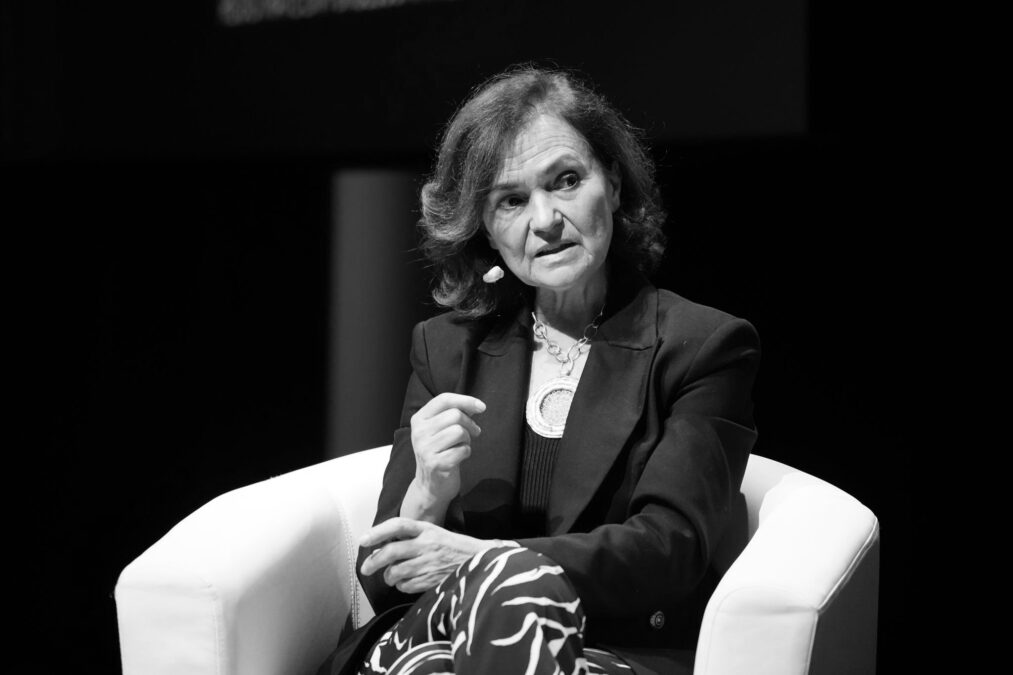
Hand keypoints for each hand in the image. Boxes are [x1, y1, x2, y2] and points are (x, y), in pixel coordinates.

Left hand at [359, 517, 489, 593]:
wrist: (478, 560)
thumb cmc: (451, 546)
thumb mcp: (433, 533)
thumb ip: (410, 538)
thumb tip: (379, 548)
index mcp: (426, 529)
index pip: (398, 526)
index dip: (378, 532)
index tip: (363, 540)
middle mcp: (427, 544)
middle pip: (392, 552)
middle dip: (373, 561)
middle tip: (365, 569)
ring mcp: (429, 563)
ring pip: (396, 571)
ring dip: (388, 576)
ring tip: (389, 576)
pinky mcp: (432, 580)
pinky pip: (406, 585)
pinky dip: (401, 586)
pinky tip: (406, 582)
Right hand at [409, 393, 485, 505]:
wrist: (430, 486)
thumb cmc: (440, 452)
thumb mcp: (440, 429)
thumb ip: (454, 414)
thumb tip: (476, 405)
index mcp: (419, 419)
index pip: (443, 399)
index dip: (465, 400)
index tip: (482, 407)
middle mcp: (418, 432)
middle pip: (455, 415)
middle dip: (469, 424)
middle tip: (472, 433)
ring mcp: (425, 449)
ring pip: (459, 431)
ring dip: (467, 439)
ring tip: (462, 445)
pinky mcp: (435, 464)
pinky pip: (463, 450)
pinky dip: (466, 452)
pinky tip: (459, 457)